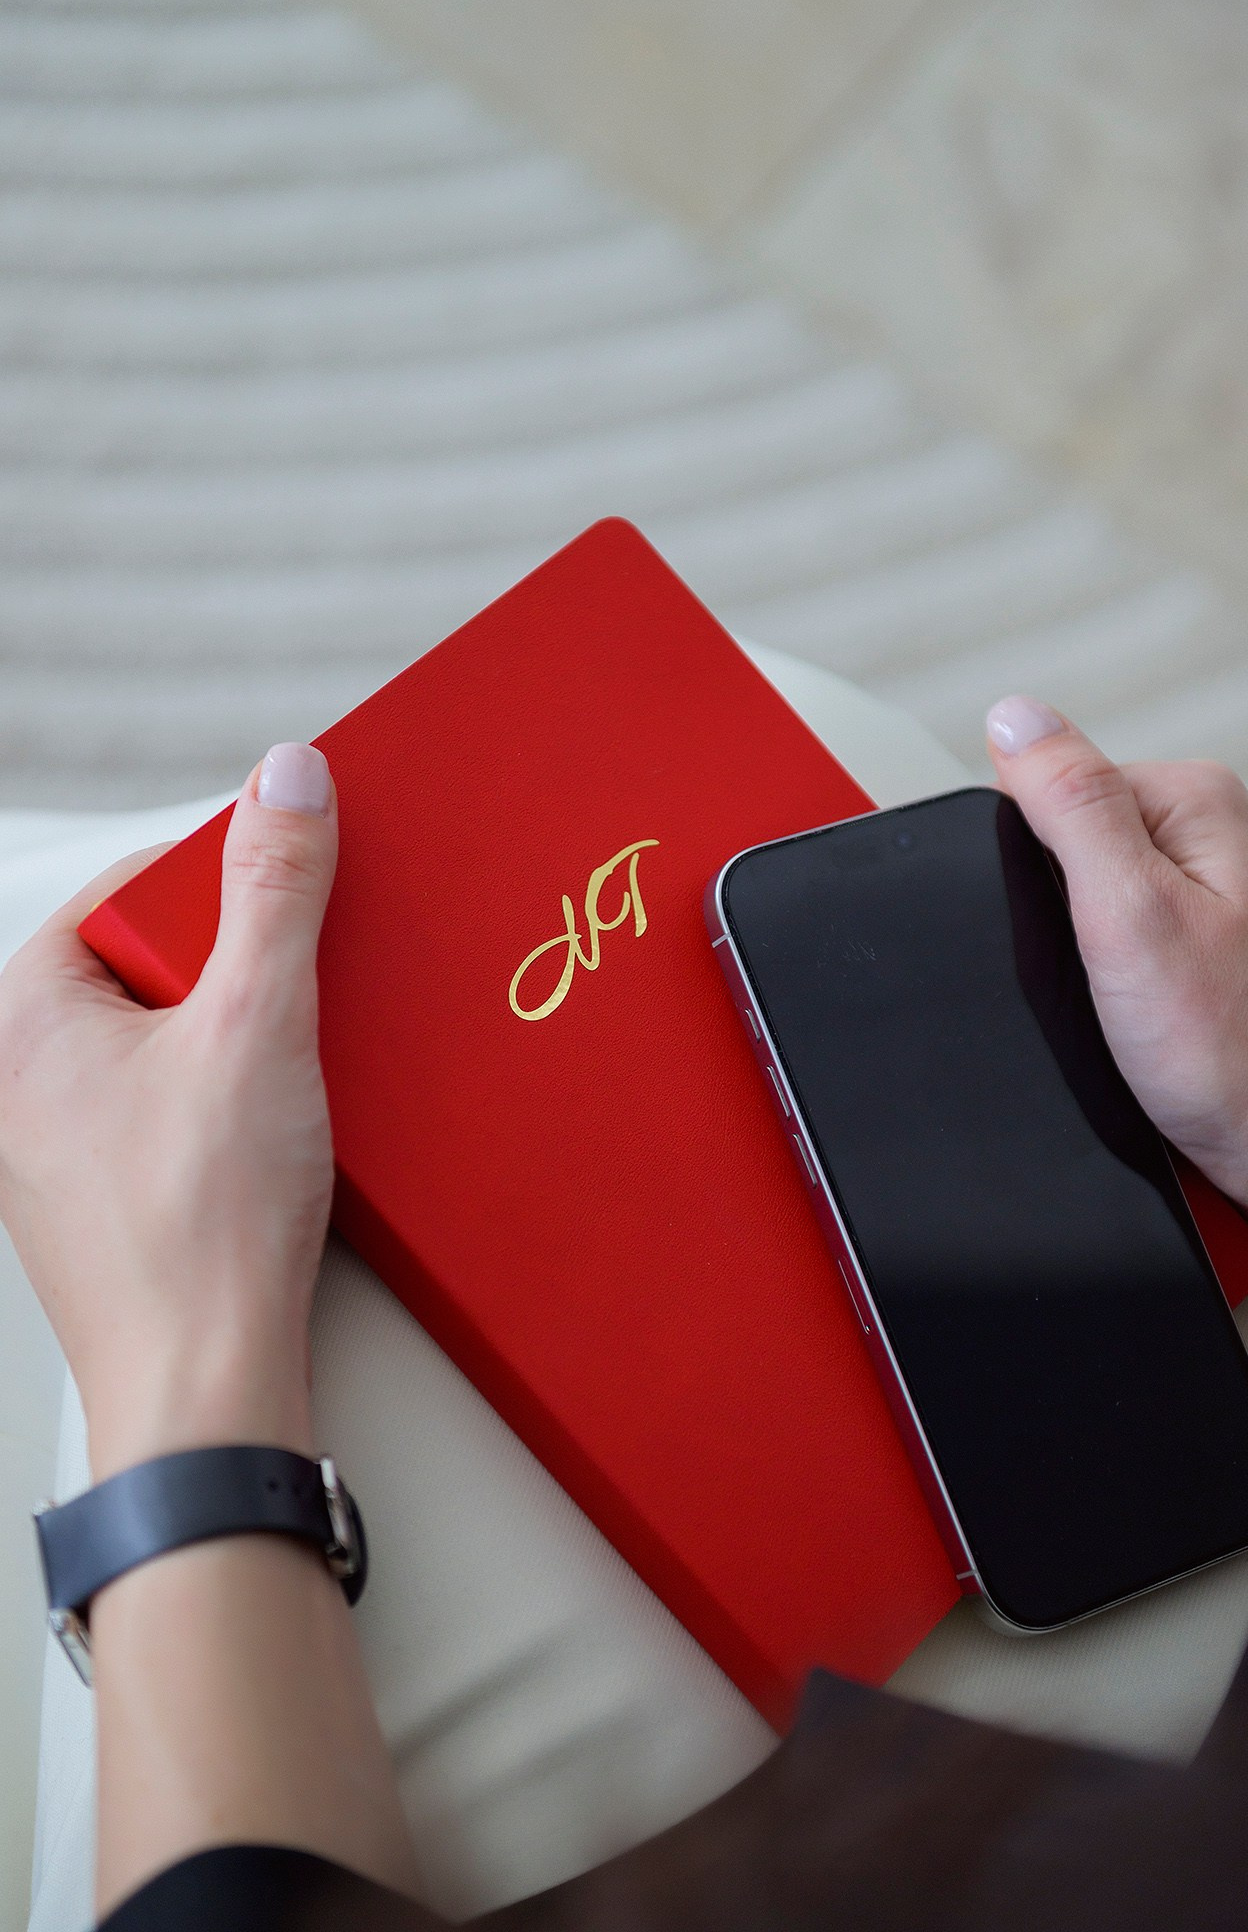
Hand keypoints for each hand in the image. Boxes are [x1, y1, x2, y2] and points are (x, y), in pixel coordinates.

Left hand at [0, 741, 336, 1478]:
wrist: (203, 1390)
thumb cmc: (202, 1225)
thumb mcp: (256, 1024)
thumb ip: (275, 889)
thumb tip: (287, 774)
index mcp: (23, 1014)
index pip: (133, 888)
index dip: (229, 882)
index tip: (299, 896)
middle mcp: (19, 1074)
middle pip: (154, 960)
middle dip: (243, 966)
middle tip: (301, 998)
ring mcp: (55, 1141)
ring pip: (170, 1035)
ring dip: (247, 1034)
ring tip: (295, 1072)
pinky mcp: (101, 1193)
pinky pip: (174, 1100)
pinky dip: (234, 1097)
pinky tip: (282, 1128)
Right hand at [987, 697, 1247, 1282]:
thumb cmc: (1237, 1054)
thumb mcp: (1127, 913)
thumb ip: (1070, 804)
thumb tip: (1014, 718)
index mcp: (1193, 800)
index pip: (1052, 785)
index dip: (1027, 864)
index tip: (1062, 924)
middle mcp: (1211, 836)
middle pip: (1068, 845)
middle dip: (1053, 915)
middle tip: (1099, 974)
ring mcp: (1211, 895)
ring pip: (1086, 904)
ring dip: (1079, 958)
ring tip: (1123, 1004)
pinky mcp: (1201, 951)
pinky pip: (1114, 946)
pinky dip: (1106, 986)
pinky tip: (1132, 1021)